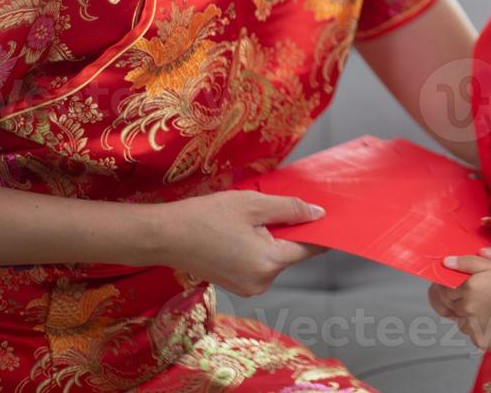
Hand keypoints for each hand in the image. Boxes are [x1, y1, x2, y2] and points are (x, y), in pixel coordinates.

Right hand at [154, 190, 327, 296]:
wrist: (165, 237)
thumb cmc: (205, 217)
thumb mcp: (253, 204)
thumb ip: (290, 209)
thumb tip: (318, 214)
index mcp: (269, 262)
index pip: (309, 248)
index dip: (319, 230)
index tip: (325, 216)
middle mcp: (262, 282)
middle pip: (290, 252)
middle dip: (287, 230)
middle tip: (268, 208)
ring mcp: (249, 288)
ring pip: (274, 257)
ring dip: (270, 238)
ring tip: (245, 221)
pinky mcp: (237, 286)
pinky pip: (259, 264)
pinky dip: (257, 248)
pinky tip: (238, 233)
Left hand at [427, 245, 490, 327]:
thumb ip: (468, 262)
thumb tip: (446, 263)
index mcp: (469, 287)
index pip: (444, 289)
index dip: (451, 288)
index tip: (464, 287)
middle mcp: (468, 308)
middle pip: (450, 306)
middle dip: (460, 301)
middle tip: (481, 298)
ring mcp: (473, 327)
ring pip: (461, 322)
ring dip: (469, 316)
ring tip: (490, 309)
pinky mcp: (481, 342)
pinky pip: (472, 334)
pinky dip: (479, 329)